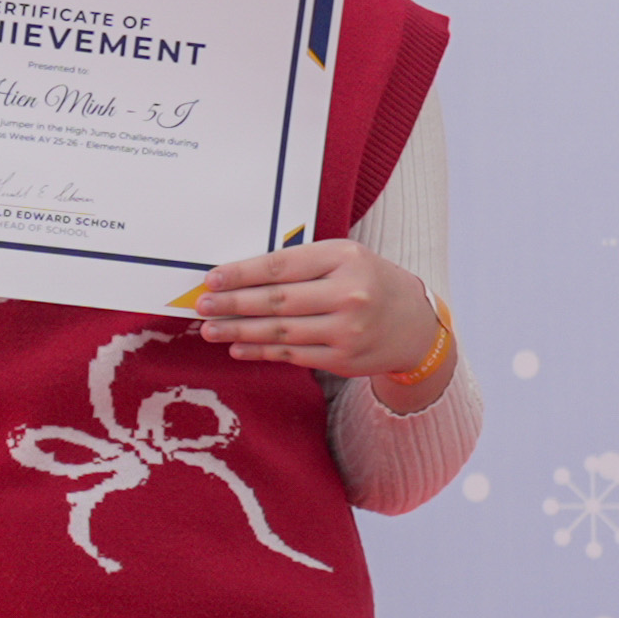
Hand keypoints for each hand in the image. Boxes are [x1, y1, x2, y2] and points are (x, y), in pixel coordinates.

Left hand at [186, 237, 432, 382]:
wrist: (415, 324)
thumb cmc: (370, 282)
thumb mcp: (345, 258)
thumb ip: (302, 263)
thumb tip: (242, 275)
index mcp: (345, 259)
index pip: (282, 266)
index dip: (243, 273)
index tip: (212, 278)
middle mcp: (349, 294)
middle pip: (277, 300)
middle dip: (233, 304)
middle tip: (203, 306)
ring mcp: (347, 330)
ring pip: (281, 331)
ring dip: (240, 331)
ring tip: (211, 329)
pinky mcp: (344, 359)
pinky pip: (292, 355)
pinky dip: (261, 352)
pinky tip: (238, 348)